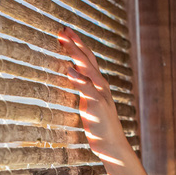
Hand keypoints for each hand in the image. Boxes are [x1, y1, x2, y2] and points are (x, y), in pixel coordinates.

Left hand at [56, 27, 124, 150]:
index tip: (66, 32)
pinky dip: (78, 78)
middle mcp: (101, 85)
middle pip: (88, 59)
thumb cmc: (99, 127)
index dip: (77, 45)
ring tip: (64, 41)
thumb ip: (83, 90)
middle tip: (63, 29)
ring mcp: (100, 94)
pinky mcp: (96, 105)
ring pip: (88, 69)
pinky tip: (69, 69)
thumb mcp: (89, 104)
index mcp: (98, 84)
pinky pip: (87, 89)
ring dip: (76, 54)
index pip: (88, 59)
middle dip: (76, 43)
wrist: (112, 145)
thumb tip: (72, 79)